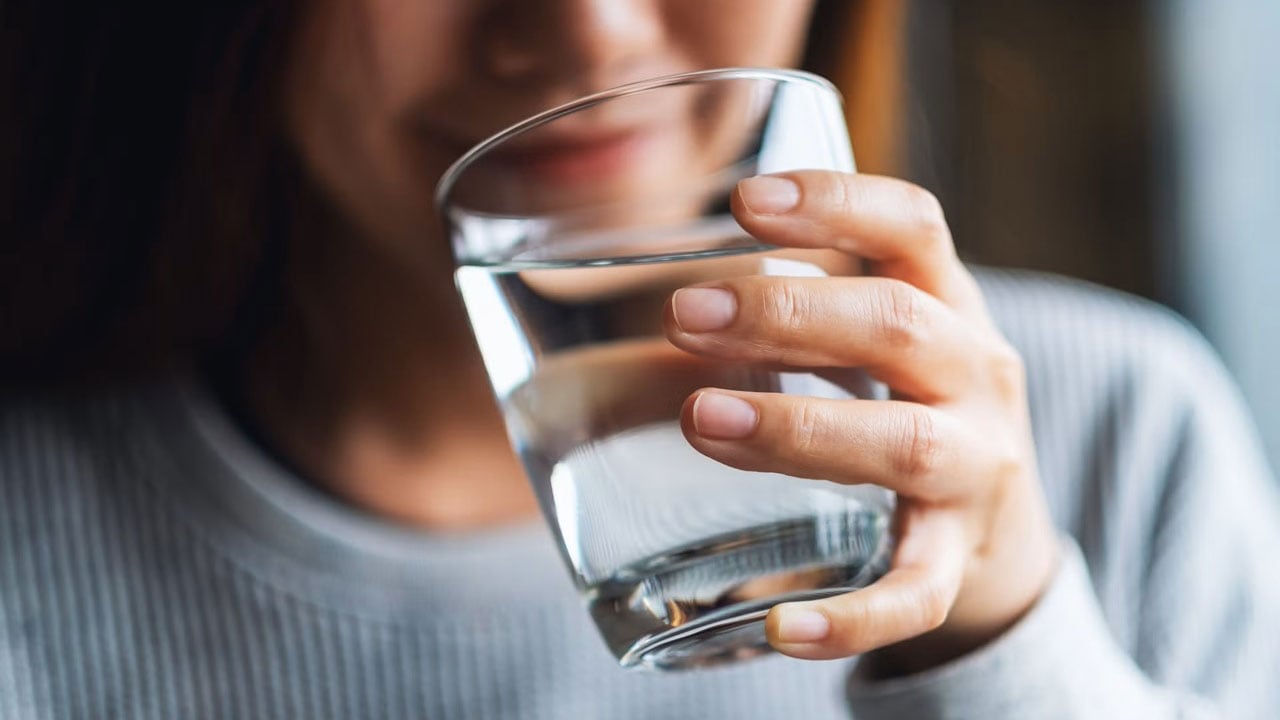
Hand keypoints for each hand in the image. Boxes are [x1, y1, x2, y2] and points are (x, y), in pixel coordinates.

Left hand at [662, 171, 1059, 674]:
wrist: (1000, 532)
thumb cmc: (909, 407)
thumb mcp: (879, 339)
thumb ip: (797, 302)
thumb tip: (651, 276)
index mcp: (949, 305)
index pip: (912, 227)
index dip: (836, 202)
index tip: (747, 200)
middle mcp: (977, 376)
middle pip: (900, 326)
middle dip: (789, 315)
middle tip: (684, 314)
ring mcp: (978, 470)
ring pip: (906, 444)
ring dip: (800, 429)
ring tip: (703, 420)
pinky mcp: (958, 561)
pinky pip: (916, 593)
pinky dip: (853, 617)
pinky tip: (782, 629)